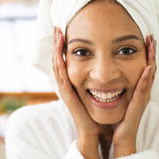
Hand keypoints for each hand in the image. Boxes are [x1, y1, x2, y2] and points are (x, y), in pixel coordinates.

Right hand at [53, 27, 99, 158]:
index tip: (65, 30)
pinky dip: (60, 65)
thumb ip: (94, 78)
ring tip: (57, 35)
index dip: (63, 45)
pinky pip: (61, 78)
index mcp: (72, 82)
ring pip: (57, 66)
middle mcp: (66, 84)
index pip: (65, 59)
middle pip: (58, 60)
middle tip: (58, 27)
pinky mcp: (67, 97)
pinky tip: (60, 54)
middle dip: (57, 43)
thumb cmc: (94, 111)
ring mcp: (65, 90)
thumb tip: (101, 65)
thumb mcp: (94, 90)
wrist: (92, 130)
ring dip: (57, 50)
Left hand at [112, 34, 155, 157]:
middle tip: (151, 36)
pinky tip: (147, 66)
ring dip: (151, 60)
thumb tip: (110, 75)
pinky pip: (142, 90)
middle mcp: (143, 92)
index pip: (145, 68)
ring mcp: (142, 99)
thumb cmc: (120, 119)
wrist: (121, 138)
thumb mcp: (119, 99)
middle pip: (150, 68)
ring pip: (149, 76)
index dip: (147, 54)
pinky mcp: (138, 106)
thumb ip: (118, 87)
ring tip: (152, 45)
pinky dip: (146, 78)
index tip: (145, 38)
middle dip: (152, 52)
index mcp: (138, 90)